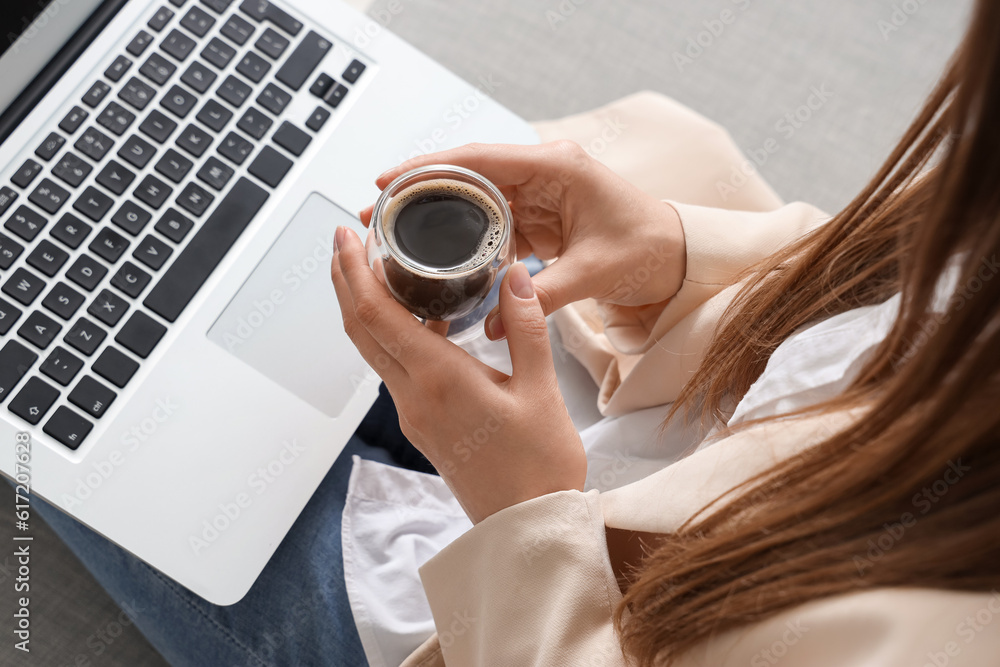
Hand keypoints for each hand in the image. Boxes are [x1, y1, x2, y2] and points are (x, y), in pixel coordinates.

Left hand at [331, 226, 585, 523]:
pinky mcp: (422, 425)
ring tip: (379, 270)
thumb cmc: (539, 464)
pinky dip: (394, 336)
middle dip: (347, 281)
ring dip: (367, 308)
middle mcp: (414, 396)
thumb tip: (515, 275)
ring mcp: (414, 413)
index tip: (346, 236)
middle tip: (347, 240)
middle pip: (361, 329)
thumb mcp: (542, 389)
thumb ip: (525, 326)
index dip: (354, 271)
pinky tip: (421, 319)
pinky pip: (395, 370)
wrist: (527, 526)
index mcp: (439, 379)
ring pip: (374, 351)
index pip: (376, 315)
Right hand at [360, 141, 686, 339]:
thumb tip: (494, 323)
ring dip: (438, 215)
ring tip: (397, 234)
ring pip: (474, 197)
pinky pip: (492, 220)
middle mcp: (543, 172)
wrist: (677, 258)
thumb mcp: (595, 272)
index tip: (388, 179)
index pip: (479, 159)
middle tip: (377, 212)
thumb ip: (543, 296)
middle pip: (466, 174)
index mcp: (557, 167)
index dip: (428, 168)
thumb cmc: (650, 249)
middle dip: (420, 192)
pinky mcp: (538, 215)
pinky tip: (440, 253)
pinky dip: (465, 236)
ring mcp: (539, 193)